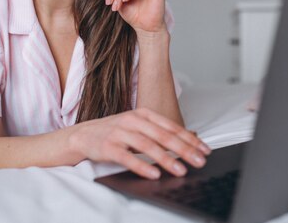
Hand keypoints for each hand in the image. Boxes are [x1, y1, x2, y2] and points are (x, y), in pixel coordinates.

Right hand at [70, 108, 210, 178]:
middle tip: (199, 160)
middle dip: (184, 149)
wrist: (83, 135)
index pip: (171, 127)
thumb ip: (161, 131)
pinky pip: (127, 157)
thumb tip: (191, 137)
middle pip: (163, 136)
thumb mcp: (139, 126)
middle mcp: (133, 121)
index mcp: (144, 114)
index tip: (204, 149)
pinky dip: (142, 166)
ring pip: (148, 146)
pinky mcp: (108, 147)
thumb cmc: (115, 132)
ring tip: (181, 170)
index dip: (190, 138)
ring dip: (166, 159)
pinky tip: (154, 173)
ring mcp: (120, 133)